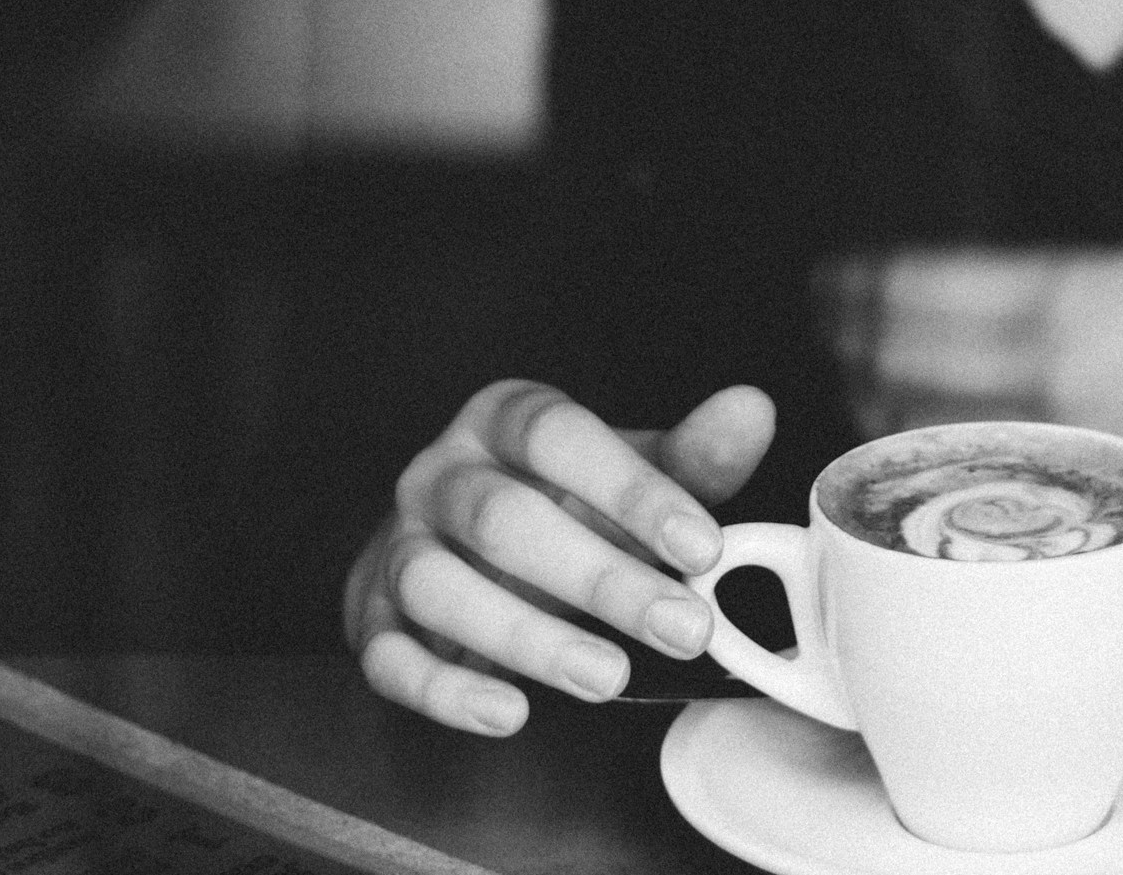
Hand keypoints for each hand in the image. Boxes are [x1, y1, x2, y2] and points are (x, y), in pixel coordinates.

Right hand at [345, 379, 774, 734]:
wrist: (462, 539)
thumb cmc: (561, 499)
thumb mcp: (631, 472)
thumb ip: (692, 454)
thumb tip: (751, 409)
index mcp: (505, 418)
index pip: (560, 437)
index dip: (631, 491)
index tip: (703, 548)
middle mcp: (439, 472)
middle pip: (503, 519)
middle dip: (600, 579)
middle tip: (683, 629)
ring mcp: (398, 545)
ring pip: (440, 586)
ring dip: (528, 639)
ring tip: (610, 677)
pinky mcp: (371, 619)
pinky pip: (389, 657)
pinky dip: (445, 692)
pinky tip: (509, 713)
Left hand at [826, 244, 1122, 562]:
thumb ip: (1066, 288)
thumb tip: (988, 300)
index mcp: (1077, 291)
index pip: (926, 284)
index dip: (863, 285)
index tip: (835, 280)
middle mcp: (1057, 365)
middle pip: (905, 357)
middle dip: (850, 343)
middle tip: (828, 333)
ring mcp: (1065, 442)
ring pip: (931, 428)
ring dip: (879, 407)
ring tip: (859, 390)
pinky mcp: (1086, 503)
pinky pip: (982, 484)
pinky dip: (939, 464)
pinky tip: (925, 457)